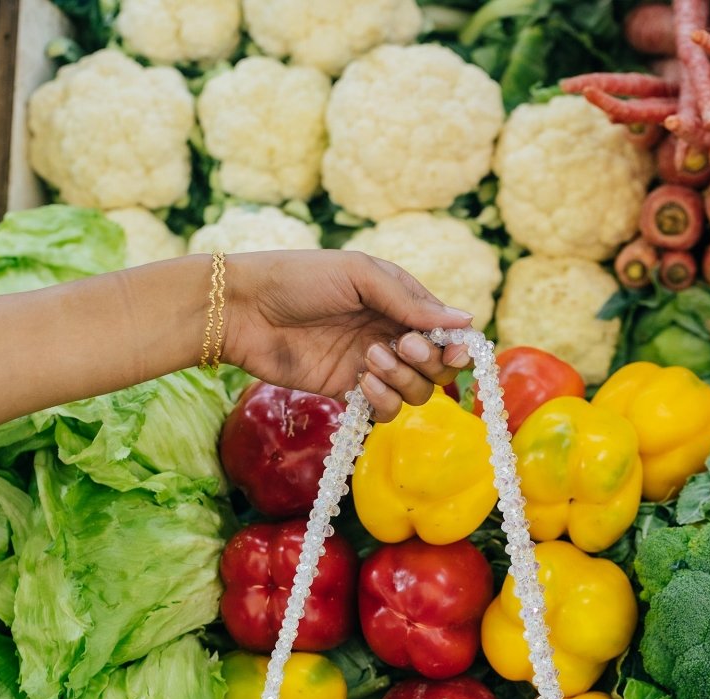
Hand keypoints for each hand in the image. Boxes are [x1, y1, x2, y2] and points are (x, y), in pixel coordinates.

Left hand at [223, 249, 473, 419]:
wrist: (244, 310)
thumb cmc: (299, 279)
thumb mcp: (359, 276)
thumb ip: (409, 302)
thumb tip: (465, 321)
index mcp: (399, 302)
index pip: (447, 331)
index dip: (456, 346)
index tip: (452, 350)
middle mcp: (390, 335)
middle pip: (437, 368)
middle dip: (429, 363)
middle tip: (403, 347)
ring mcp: (370, 366)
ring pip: (415, 393)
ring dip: (402, 380)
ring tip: (369, 359)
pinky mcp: (348, 392)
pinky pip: (384, 411)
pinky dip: (383, 402)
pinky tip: (362, 383)